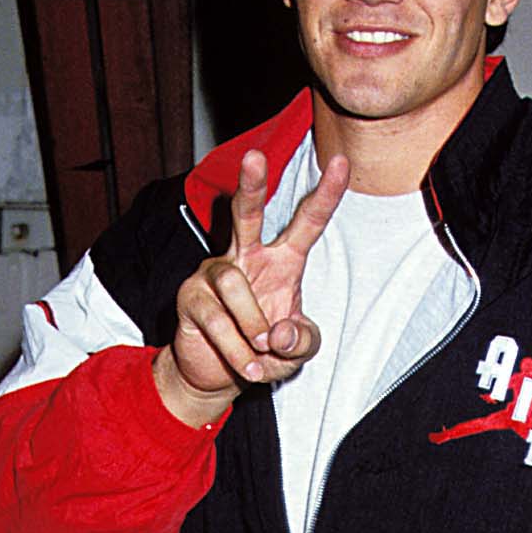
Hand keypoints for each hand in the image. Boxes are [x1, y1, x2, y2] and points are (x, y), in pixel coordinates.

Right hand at [154, 149, 349, 422]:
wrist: (219, 376)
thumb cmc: (264, 353)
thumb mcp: (297, 353)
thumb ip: (302, 341)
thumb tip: (280, 332)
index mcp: (282, 262)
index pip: (306, 223)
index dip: (325, 195)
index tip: (340, 162)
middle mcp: (247, 256)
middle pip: (247, 213)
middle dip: (251, 185)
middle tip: (254, 156)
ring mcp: (214, 273)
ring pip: (234, 284)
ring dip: (251, 327)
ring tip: (260, 351)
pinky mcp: (190, 296)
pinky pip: (216, 319)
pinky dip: (237, 350)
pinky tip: (246, 365)